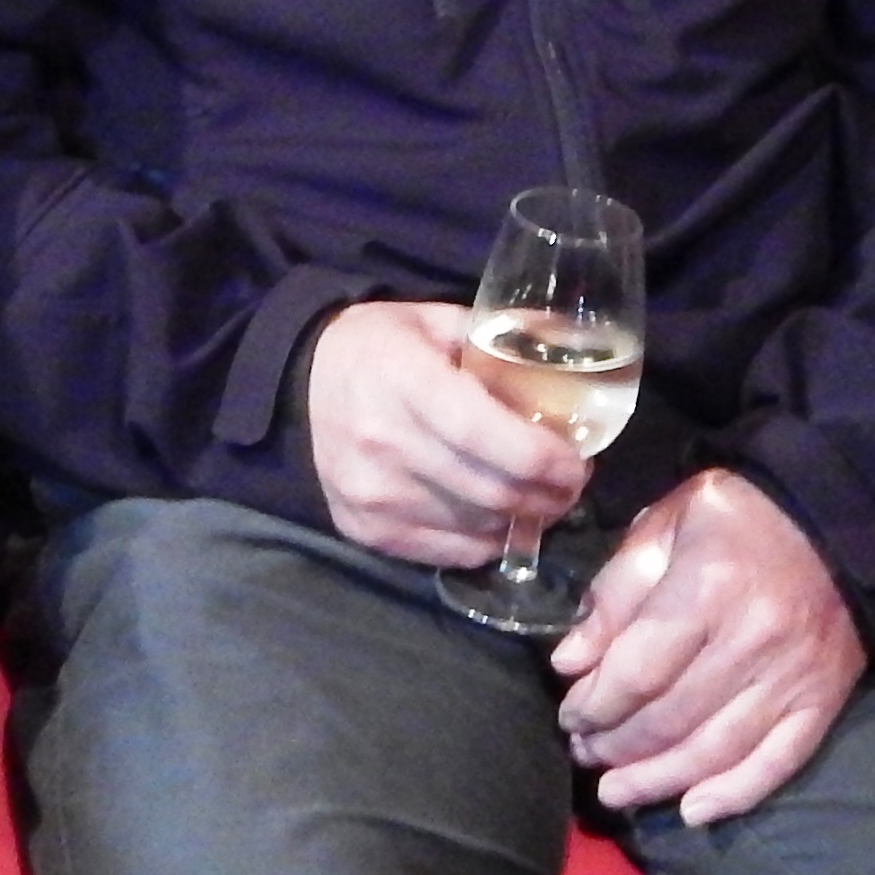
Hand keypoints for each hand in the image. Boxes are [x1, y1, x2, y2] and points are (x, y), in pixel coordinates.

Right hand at [303, 300, 592, 566]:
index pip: (488, 436)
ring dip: (521, 520)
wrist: (297, 384)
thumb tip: (574, 345)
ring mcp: (372, 494)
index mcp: (405, 381)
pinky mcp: (365, 529)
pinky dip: (484, 540)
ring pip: (476, 527)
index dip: (546, 458)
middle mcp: (384, 443)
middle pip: (492, 490)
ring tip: (539, 498)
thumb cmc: (378, 348)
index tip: (577, 461)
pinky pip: (448, 553)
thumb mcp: (434, 321)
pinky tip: (498, 518)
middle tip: (569, 482)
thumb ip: (498, 337)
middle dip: (548, 495)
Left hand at [546, 470, 864, 825]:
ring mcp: (794, 676)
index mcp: (709, 587)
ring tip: (617, 791)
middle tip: (586, 754)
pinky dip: (735, 794)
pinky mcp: (822, 700)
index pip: (639, 671)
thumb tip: (569, 663)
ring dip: (661, 779)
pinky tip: (692, 811)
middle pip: (673, 717)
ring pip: (718, 750)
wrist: (838, 519)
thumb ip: (616, 594)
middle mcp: (755, 640)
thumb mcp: (664, 526)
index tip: (570, 716)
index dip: (596, 704)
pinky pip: (778, 761)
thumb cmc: (736, 517)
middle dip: (619, 745)